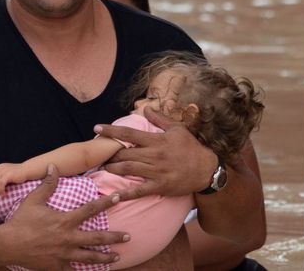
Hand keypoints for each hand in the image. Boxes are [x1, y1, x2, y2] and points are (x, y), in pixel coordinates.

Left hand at [0, 162, 28, 193]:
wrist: (27, 170)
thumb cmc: (18, 173)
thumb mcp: (8, 173)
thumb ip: (1, 176)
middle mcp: (0, 168)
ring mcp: (3, 171)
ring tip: (2, 194)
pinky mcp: (7, 175)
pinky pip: (0, 184)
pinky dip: (1, 190)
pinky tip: (5, 194)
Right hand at [0, 166, 125, 268]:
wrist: (9, 244)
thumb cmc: (21, 221)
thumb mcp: (34, 200)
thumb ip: (47, 184)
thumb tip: (53, 166)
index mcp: (65, 221)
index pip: (90, 209)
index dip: (106, 202)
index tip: (119, 197)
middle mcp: (68, 238)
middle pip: (97, 238)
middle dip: (115, 237)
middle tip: (129, 236)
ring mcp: (64, 254)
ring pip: (90, 257)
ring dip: (105, 257)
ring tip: (117, 257)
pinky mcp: (57, 266)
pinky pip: (74, 269)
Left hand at [97, 111, 216, 199]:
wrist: (206, 170)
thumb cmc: (191, 148)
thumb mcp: (177, 129)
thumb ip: (160, 119)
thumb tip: (146, 108)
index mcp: (156, 141)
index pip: (129, 134)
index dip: (111, 131)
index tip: (97, 128)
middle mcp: (154, 156)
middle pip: (124, 154)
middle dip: (109, 153)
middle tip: (98, 153)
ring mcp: (156, 172)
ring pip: (128, 170)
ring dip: (112, 168)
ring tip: (103, 167)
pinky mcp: (159, 186)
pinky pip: (139, 191)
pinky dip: (126, 193)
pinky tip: (114, 195)